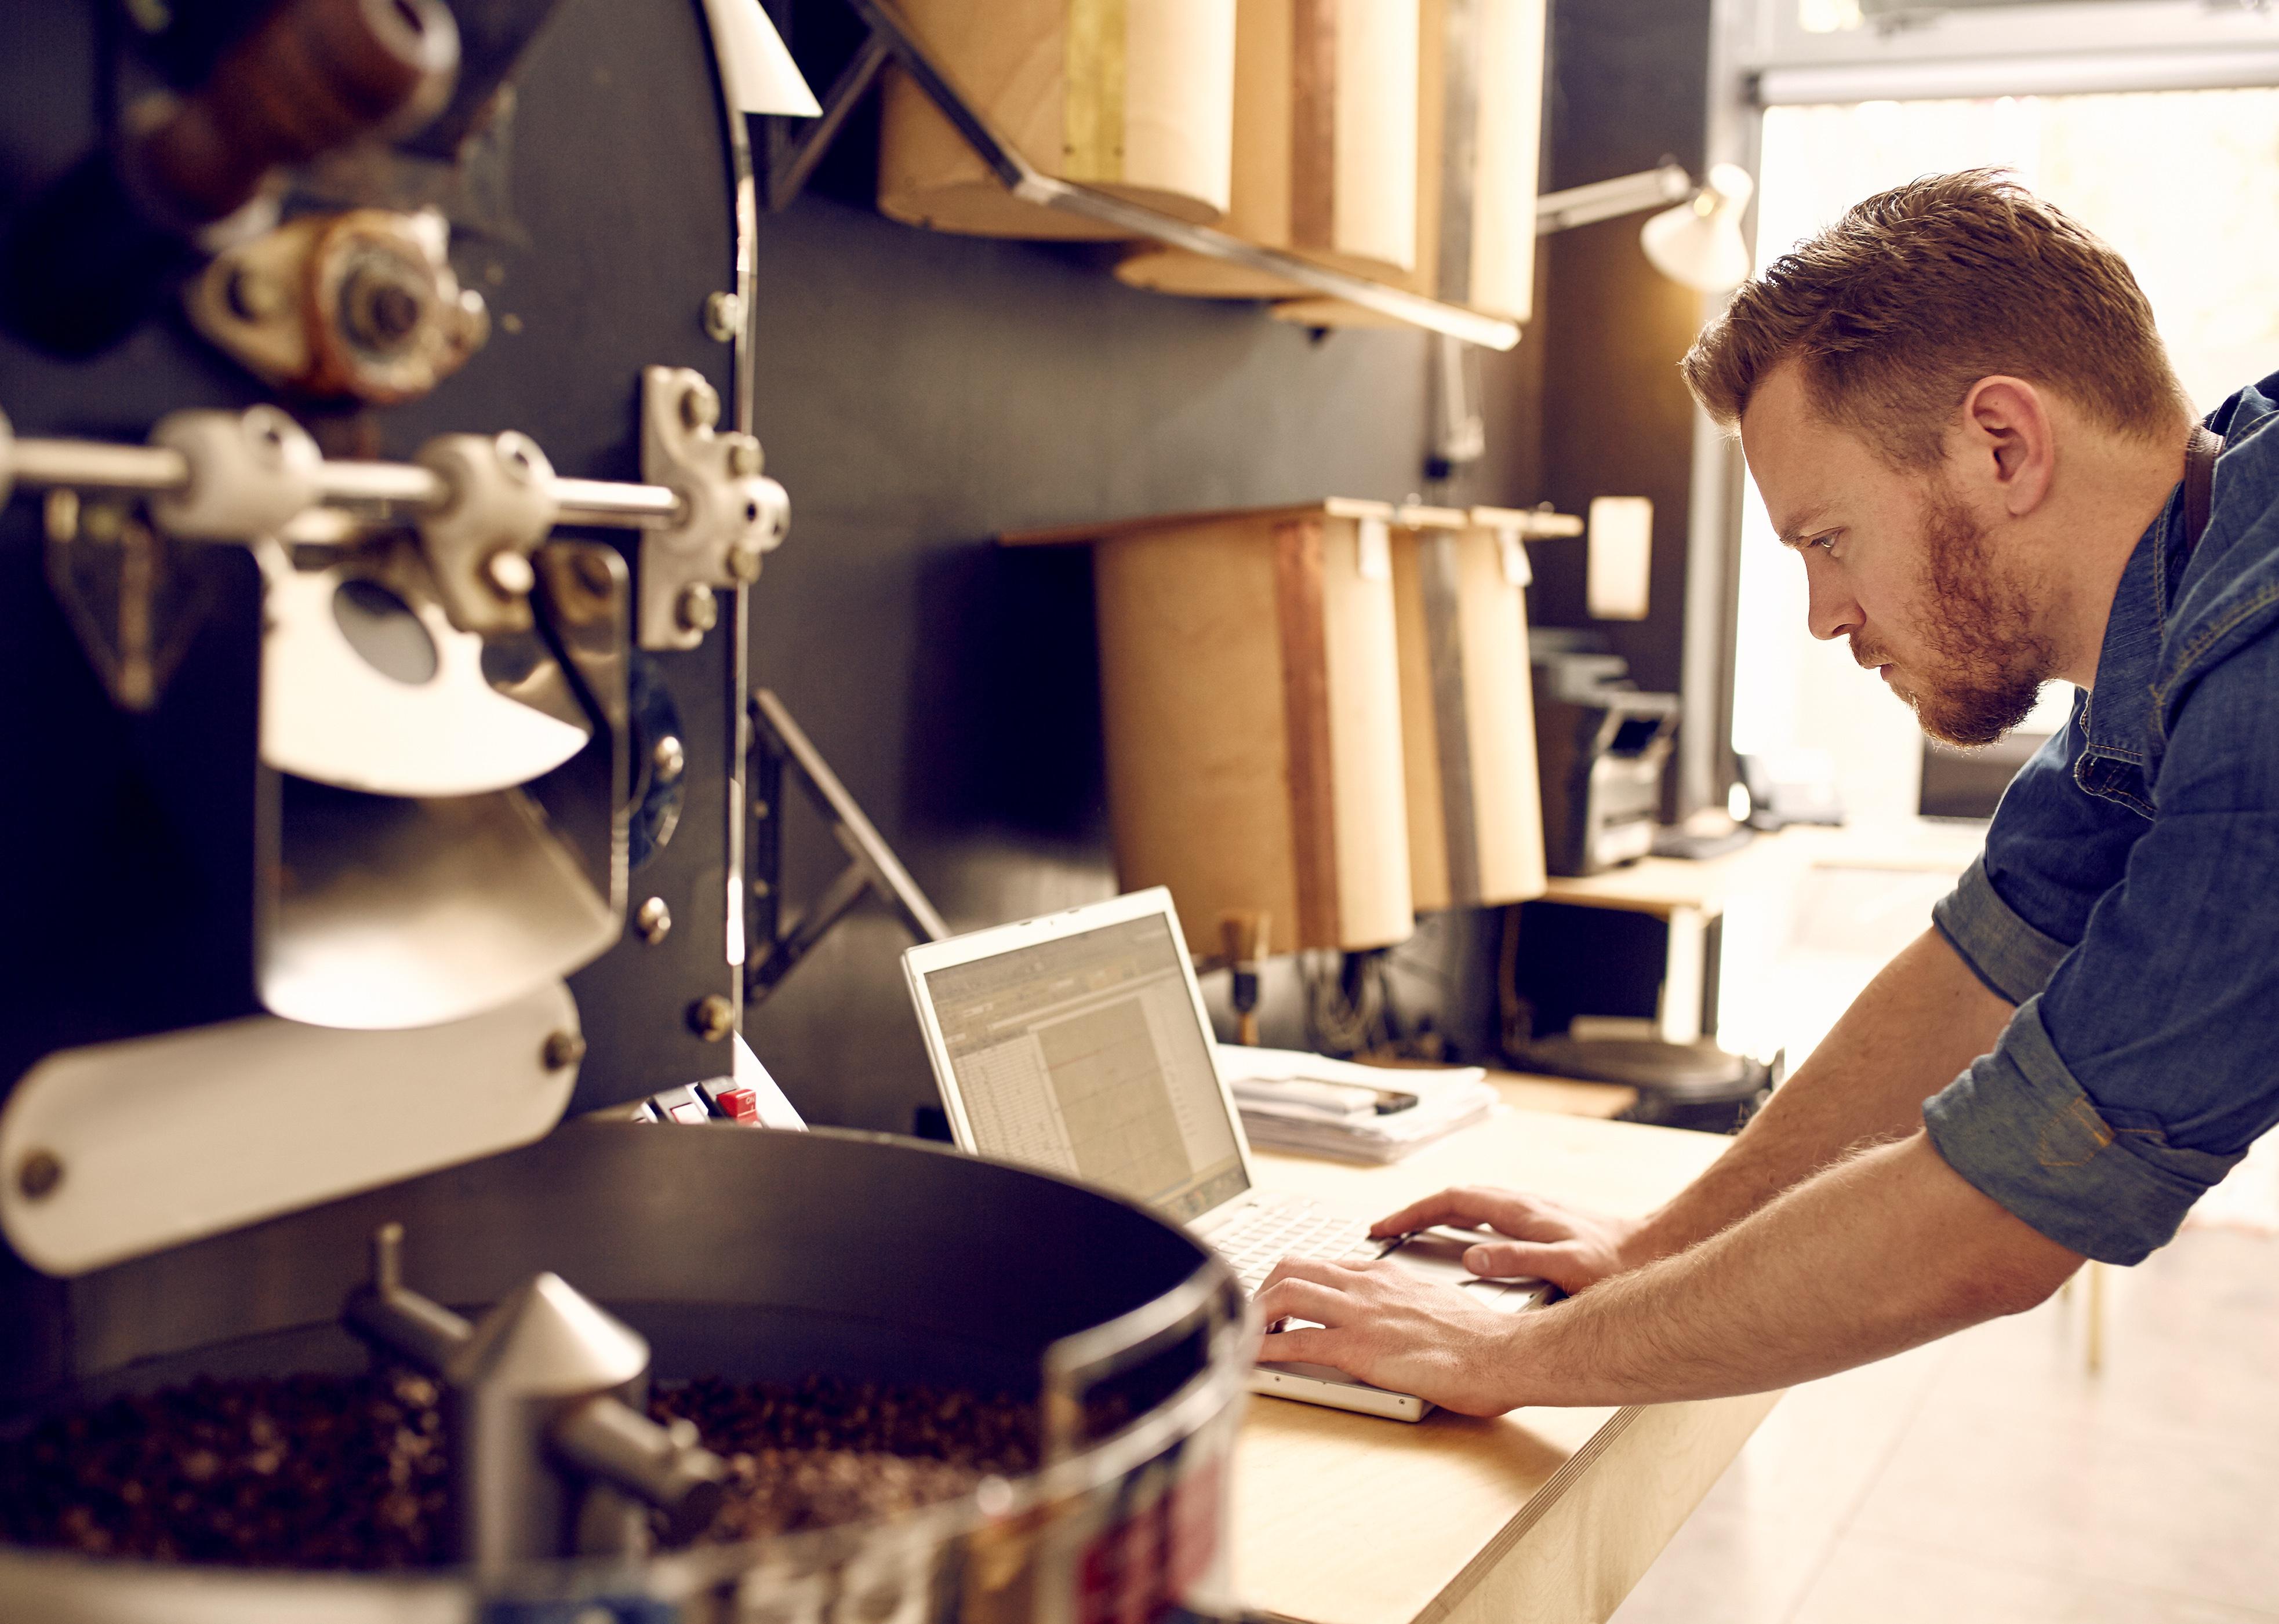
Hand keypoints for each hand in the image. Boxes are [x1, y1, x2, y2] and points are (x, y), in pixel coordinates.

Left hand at [1254, 1258, 1527, 1415]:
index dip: (1294, 1280)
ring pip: (1286, 1294)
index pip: (1324, 1265)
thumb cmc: (1480, 1337)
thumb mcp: (1436, 1301)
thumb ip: (1407, 1301)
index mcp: (1386, 1275)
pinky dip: (1265, 1350)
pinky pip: (1296, 1344)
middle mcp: (1366, 1286)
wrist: (1501, 1353)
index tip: (1283, 1298)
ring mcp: (1359, 1315)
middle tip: (1255, 1315)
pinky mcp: (1358, 1349)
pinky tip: (1251, 1359)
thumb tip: (1397, 1315)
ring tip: (1245, 1334)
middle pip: (1293, 1269)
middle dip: (1264, 1288)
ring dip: (1257, 1314)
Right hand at [1369, 1186, 1645, 1294]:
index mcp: (1520, 1212)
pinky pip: (1489, 1213)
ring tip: (1413, 1232)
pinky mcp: (1544, 1220)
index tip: (1382, 1227)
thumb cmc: (1618, 1263)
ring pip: (1472, 1203)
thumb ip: (1518, 1260)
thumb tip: (1471, 1258)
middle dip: (1416, 1211)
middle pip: (1455, 1198)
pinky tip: (1465, 1239)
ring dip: (1438, 1213)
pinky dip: (1463, 1220)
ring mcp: (1533, 1210)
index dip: (1412, 1213)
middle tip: (1385, 1230)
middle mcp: (1523, 1204)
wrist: (1659, 1246)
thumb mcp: (1566, 1267)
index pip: (1451, 1201)